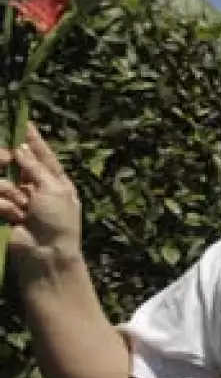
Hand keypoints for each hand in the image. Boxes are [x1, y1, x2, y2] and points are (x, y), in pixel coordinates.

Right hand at [0, 124, 83, 264]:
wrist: (45, 254)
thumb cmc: (58, 222)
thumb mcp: (55, 190)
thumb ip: (36, 167)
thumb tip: (21, 148)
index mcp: (55, 181)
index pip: (42, 155)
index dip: (34, 140)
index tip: (25, 123)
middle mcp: (35, 187)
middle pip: (15, 163)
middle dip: (11, 163)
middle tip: (10, 166)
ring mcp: (17, 199)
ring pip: (1, 181)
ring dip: (10, 194)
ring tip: (21, 210)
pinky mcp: (2, 211)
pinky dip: (4, 206)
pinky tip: (15, 218)